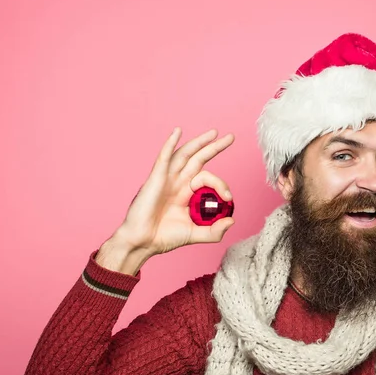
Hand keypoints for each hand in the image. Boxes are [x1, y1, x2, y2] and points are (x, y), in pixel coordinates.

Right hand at [112, 127, 234, 257]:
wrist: (143, 243)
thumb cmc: (164, 238)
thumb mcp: (195, 234)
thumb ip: (215, 231)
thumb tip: (232, 220)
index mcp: (187, 193)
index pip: (209, 179)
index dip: (222, 185)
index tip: (229, 198)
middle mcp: (178, 182)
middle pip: (198, 159)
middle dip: (214, 147)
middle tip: (230, 137)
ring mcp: (167, 179)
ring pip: (185, 154)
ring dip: (199, 142)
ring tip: (214, 133)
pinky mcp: (155, 178)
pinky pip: (164, 157)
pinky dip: (170, 143)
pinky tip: (177, 132)